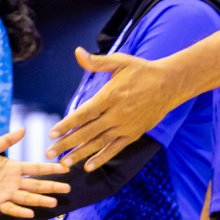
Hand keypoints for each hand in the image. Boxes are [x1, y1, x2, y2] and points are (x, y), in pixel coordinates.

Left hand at [0, 129, 69, 217]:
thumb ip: (7, 140)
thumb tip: (23, 130)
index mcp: (15, 168)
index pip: (36, 169)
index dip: (50, 169)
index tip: (64, 169)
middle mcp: (14, 182)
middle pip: (36, 185)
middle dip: (51, 186)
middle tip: (67, 188)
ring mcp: (8, 193)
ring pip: (27, 197)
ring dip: (40, 200)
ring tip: (54, 202)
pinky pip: (11, 208)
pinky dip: (20, 211)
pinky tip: (30, 213)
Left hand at [46, 50, 180, 169]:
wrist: (170, 84)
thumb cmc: (142, 71)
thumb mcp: (120, 61)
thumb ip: (96, 62)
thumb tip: (77, 52)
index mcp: (110, 96)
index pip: (83, 114)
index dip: (67, 125)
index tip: (52, 133)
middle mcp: (116, 114)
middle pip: (87, 132)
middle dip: (66, 143)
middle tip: (49, 153)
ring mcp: (125, 126)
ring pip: (98, 143)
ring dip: (80, 154)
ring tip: (63, 163)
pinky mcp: (133, 134)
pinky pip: (115, 148)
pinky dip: (102, 158)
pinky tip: (88, 166)